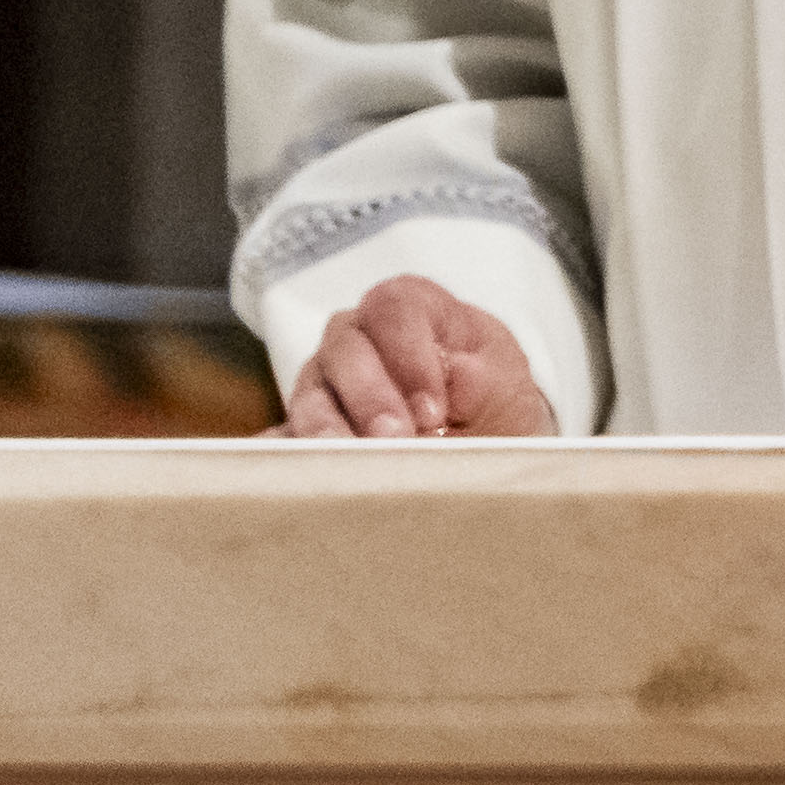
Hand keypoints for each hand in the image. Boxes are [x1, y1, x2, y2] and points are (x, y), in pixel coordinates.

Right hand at [277, 273, 549, 438]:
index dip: (410, 354)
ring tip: (355, 464)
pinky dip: (290, 458)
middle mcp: (359, 341)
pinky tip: (305, 478)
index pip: (395, 307)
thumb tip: (461, 375)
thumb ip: (485, 380)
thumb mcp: (504, 391)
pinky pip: (279, 440)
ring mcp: (323, 386)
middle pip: (346, 347)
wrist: (480, 453)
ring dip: (331, 431)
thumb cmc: (492, 408)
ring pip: (309, 395)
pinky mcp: (299, 433)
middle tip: (397, 440)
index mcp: (415, 312)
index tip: (434, 410)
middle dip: (371, 396)